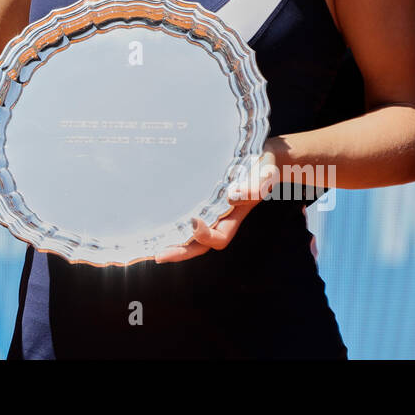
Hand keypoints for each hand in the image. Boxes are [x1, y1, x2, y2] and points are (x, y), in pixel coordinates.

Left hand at [154, 148, 278, 263]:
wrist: (264, 158)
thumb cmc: (264, 167)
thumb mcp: (265, 176)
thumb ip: (254, 188)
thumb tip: (233, 196)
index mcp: (235, 217)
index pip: (219, 238)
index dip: (205, 235)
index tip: (193, 221)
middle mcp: (221, 219)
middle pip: (200, 245)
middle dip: (180, 252)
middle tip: (158, 256)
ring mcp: (211, 211)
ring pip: (190, 235)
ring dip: (172, 241)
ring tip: (149, 246)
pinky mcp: (202, 199)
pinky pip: (186, 217)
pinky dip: (172, 223)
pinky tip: (155, 221)